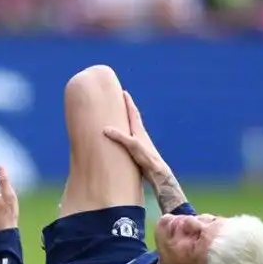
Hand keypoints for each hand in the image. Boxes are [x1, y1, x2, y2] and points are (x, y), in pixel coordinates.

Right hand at [105, 92, 189, 212]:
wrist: (157, 172)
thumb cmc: (146, 157)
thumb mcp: (132, 145)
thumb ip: (119, 137)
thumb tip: (105, 129)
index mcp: (138, 129)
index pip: (132, 111)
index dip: (128, 102)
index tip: (124, 92)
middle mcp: (140, 133)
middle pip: (133, 117)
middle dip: (127, 108)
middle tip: (121, 100)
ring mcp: (139, 142)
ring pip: (131, 128)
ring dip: (126, 120)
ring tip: (119, 117)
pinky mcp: (138, 150)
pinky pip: (129, 138)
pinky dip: (124, 133)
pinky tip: (121, 139)